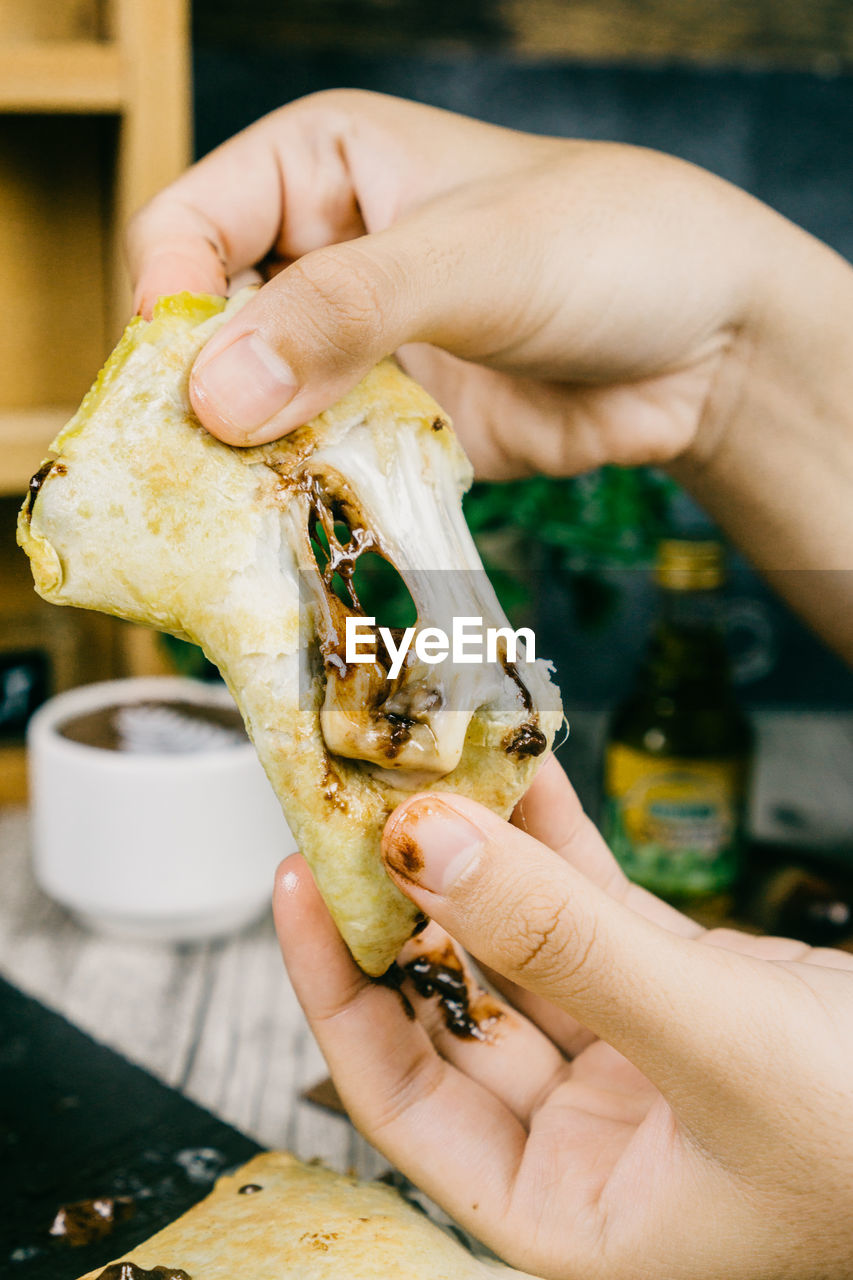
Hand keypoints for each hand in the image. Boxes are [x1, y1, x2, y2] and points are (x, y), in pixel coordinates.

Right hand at [126, 89, 786, 479]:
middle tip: (200, 473)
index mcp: (321, 169)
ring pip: (255, 412)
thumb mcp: (471, 258)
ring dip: (248, 463)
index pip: (188, 228)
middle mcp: (323, 259)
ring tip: (245, 513)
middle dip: (201, 401)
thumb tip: (216, 395)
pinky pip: (319, 467)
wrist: (709, 346)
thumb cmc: (609, 246)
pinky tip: (304, 528)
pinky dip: (306, 498)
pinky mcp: (392, 428)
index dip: (169, 304)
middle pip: (209, 334)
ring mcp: (356, 352)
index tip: (184, 389)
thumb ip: (342, 315)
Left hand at [274, 756, 852, 1278]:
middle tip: (355, 798)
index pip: (405, 1093)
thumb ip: (561, 943)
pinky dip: (556, 842)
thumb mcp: (710, 1044)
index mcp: (569, 1210)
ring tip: (426, 759)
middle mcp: (590, 1138)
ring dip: (480, 852)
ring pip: (524, 941)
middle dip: (406, 898)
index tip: (297, 882)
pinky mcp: (685, 993)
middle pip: (456, 1002)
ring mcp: (636, 1057)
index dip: (337, 987)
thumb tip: (420, 848)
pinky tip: (516, 773)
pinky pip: (593, 908)